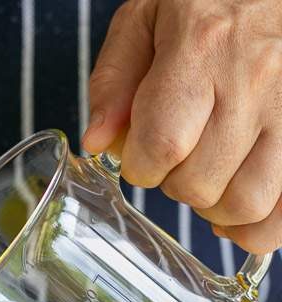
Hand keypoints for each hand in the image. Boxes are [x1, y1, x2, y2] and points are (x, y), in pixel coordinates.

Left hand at [82, 0, 281, 253]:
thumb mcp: (148, 16)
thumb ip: (115, 79)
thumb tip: (98, 142)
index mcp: (202, 47)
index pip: (161, 146)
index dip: (141, 166)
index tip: (144, 155)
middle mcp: (253, 80)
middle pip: (199, 184)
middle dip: (176, 184)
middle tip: (182, 156)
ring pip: (246, 204)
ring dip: (217, 206)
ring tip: (213, 174)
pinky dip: (259, 225)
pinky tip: (241, 204)